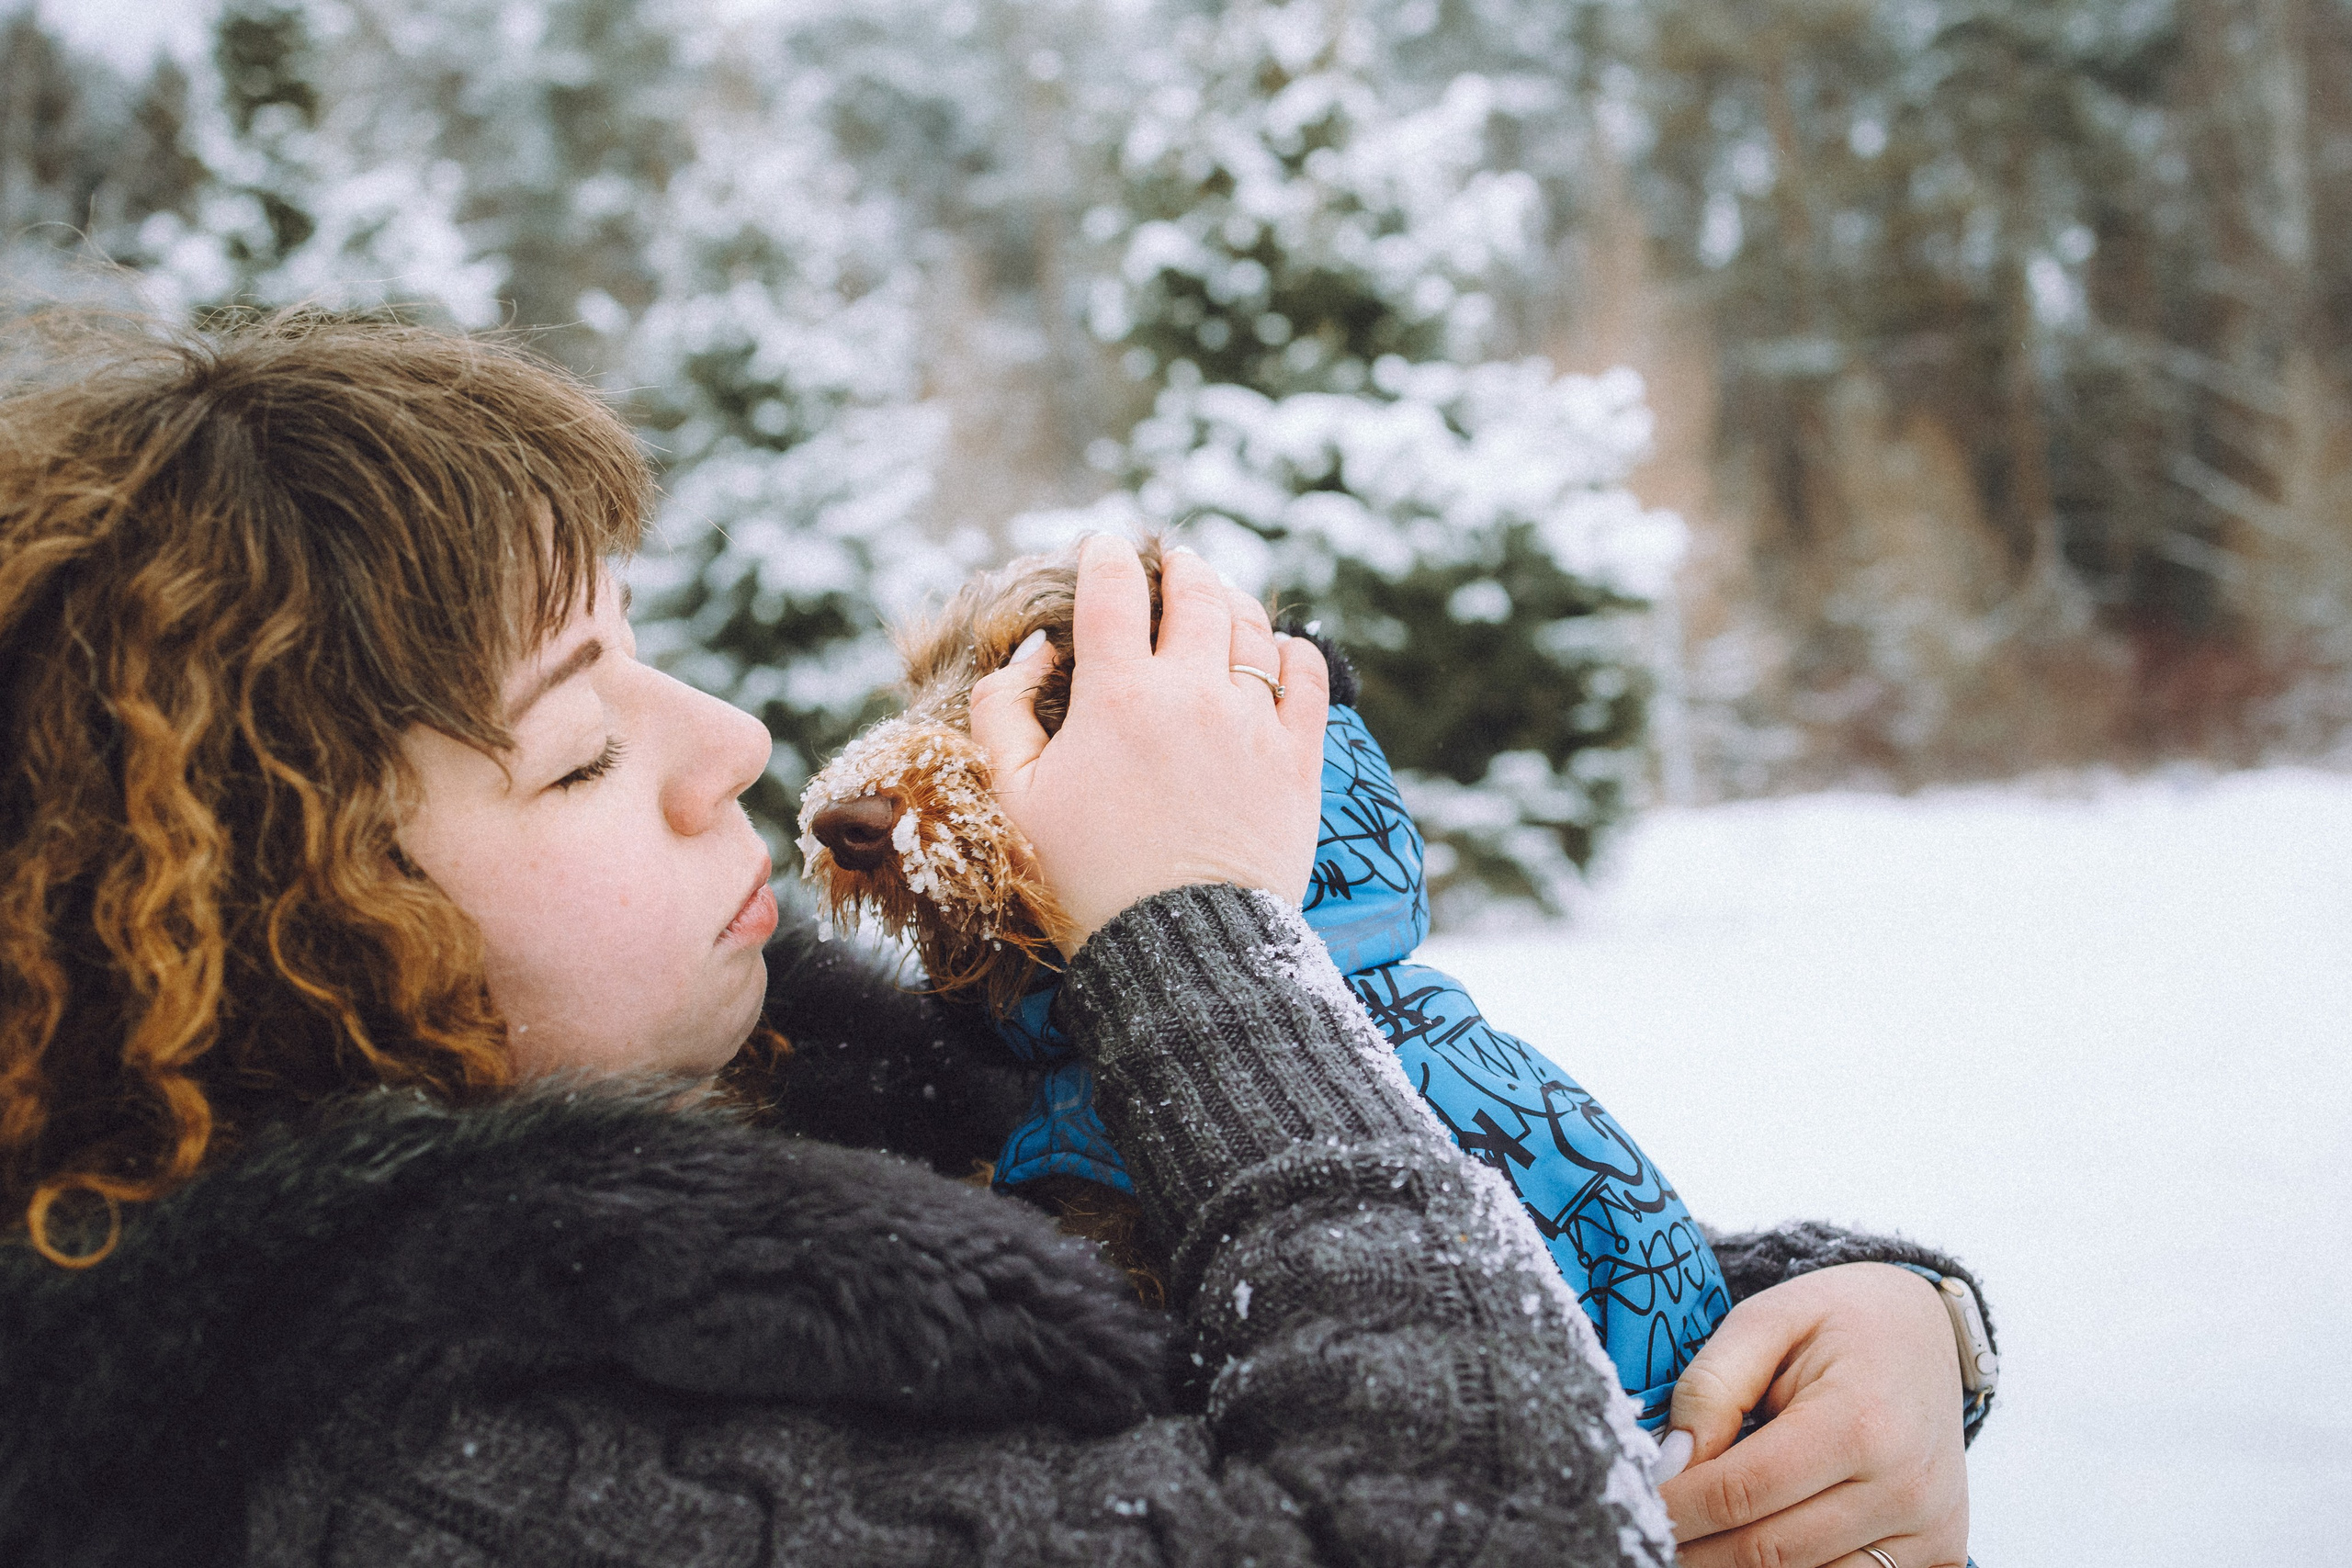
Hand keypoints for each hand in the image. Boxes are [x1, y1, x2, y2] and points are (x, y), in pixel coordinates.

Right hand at [968, 536, 1328, 950]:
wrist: (1178, 950)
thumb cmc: (1081, 881)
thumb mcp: (1012, 797)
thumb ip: (1003, 709)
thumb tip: (1039, 648)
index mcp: (1116, 696)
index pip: (1112, 587)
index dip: (1106, 555)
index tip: (1104, 549)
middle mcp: (1191, 693)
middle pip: (1195, 591)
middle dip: (1179, 566)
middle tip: (1171, 566)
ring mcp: (1253, 723)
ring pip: (1253, 627)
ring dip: (1233, 601)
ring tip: (1219, 601)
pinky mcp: (1298, 760)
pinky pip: (1310, 678)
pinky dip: (1294, 653)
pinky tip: (1280, 654)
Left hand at [1658, 1262, 1968, 1567]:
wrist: (1925, 1329)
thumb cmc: (1838, 1321)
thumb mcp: (1766, 1319)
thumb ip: (1713, 1386)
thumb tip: (1672, 1463)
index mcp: (1859, 1421)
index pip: (1744, 1491)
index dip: (1680, 1508)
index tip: (1638, 1505)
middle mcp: (1905, 1487)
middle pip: (1770, 1550)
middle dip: (1698, 1551)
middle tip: (1654, 1536)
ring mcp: (1928, 1529)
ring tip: (1696, 1547)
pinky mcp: (1940, 1552)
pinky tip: (1754, 1552)